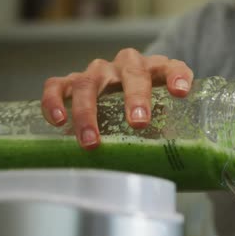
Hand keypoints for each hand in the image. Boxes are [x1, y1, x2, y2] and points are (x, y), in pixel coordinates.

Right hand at [41, 48, 193, 148]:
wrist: (121, 92)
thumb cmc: (147, 107)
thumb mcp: (163, 116)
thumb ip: (168, 134)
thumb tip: (171, 170)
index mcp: (155, 70)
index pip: (171, 67)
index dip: (176, 77)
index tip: (180, 92)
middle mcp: (126, 65)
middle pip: (130, 73)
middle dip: (134, 97)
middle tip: (138, 123)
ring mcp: (98, 72)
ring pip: (89, 83)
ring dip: (88, 112)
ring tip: (91, 141)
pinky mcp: (72, 80)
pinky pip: (57, 85)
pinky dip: (54, 101)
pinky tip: (58, 121)